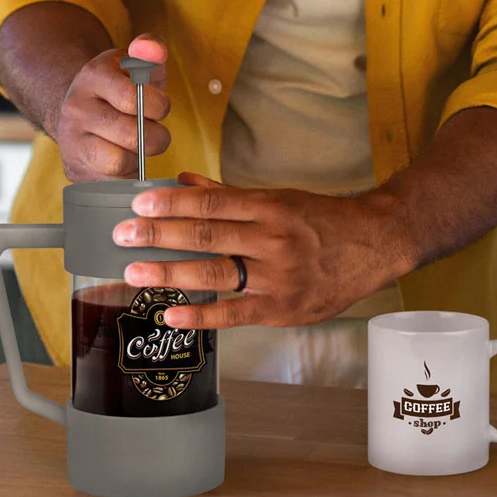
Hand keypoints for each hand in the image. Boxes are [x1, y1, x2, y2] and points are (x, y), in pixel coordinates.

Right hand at [54, 34, 170, 181]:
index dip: (158, 106)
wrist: (84, 108)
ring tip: (139, 145)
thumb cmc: (123, 86)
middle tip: (154, 130)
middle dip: (156, 136)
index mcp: (93, 76)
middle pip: (131, 135)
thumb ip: (152, 49)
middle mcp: (75, 108)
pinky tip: (127, 159)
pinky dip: (127, 175)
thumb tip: (151, 49)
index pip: (132, 98)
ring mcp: (70, 141)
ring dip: (140, 158)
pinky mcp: (74, 169)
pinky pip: (111, 183)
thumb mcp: (138, 62)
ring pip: (118, 163)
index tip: (159, 105)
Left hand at [112, 173, 416, 328]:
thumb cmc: (323, 219)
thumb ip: (228, 196)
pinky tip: (172, 311)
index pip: (212, 205)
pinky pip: (236, 314)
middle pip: (208, 237)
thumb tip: (184, 182)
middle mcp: (273, 239)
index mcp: (270, 206)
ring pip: (216, 275)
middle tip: (122, 236)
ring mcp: (279, 277)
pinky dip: (202, 315)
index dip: (172, 205)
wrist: (375, 245)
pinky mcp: (284, 308)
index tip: (139, 204)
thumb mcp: (279, 198)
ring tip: (134, 272)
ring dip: (171, 272)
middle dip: (160, 236)